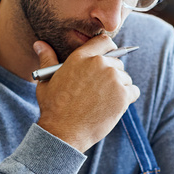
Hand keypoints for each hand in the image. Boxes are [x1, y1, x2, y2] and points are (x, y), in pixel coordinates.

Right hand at [34, 35, 139, 152]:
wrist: (64, 132)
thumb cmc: (53, 108)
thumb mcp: (46, 80)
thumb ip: (47, 59)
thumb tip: (39, 44)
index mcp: (81, 57)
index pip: (104, 41)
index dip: (108, 49)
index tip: (107, 59)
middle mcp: (99, 64)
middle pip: (117, 62)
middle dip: (112, 74)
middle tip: (101, 89)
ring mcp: (113, 79)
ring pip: (126, 78)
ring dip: (119, 87)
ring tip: (104, 101)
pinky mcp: (123, 95)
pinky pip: (133, 91)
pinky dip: (127, 99)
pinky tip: (113, 106)